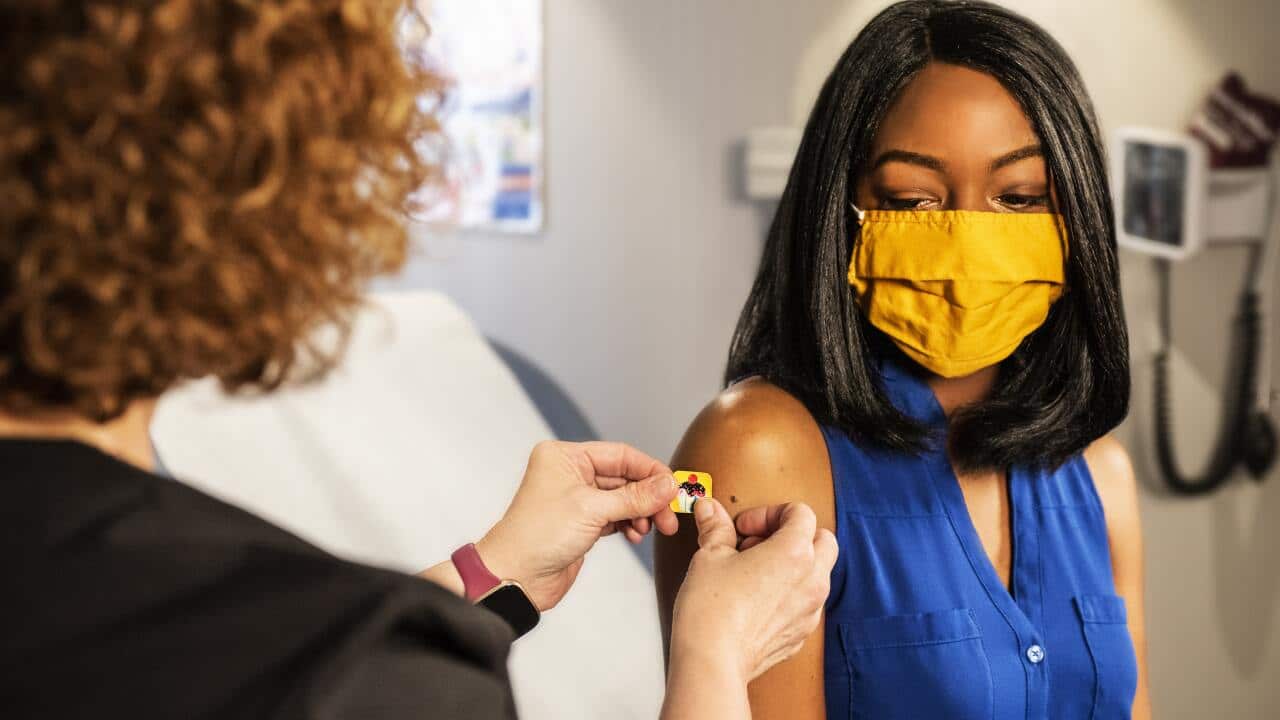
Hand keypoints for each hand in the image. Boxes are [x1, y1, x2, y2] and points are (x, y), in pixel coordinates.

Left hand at [476, 441, 679, 610]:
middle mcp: (570, 473)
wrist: (515, 578)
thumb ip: (635, 497)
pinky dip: (629, 524)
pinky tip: (636, 534)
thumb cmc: (536, 536)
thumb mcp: (592, 510)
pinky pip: (616, 516)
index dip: (650, 471)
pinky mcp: (582, 523)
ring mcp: (576, 499)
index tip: (673, 488)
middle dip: (649, 497)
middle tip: (668, 516)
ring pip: (622, 498)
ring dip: (641, 512)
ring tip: (652, 528)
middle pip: (624, 477)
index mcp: (565, 457)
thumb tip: (668, 485)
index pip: (620, 455)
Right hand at [668, 499, 836, 683]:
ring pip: (818, 573)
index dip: (769, 513)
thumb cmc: (712, 609)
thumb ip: (716, 527)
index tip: (745, 528)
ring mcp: (811, 610)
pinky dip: (790, 594)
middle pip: (823, 540)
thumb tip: (710, 510)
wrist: (712, 661)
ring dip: (794, 565)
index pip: (801, 513)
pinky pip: (806, 603)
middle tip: (758, 544)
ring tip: (755, 572)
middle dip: (794, 535)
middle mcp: (812, 580)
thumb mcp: (710, 556)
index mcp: (795, 553)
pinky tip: (756, 600)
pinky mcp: (801, 634)